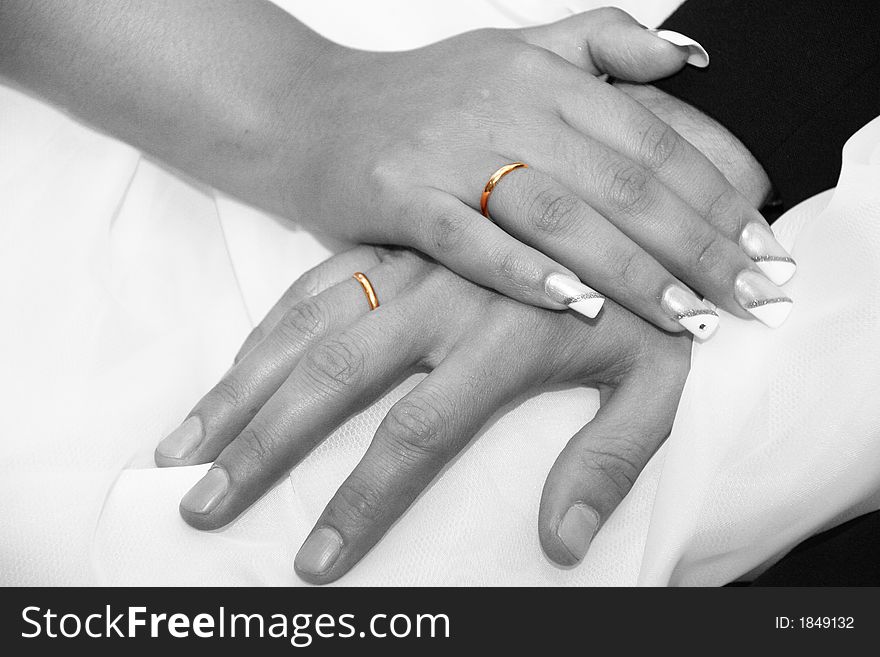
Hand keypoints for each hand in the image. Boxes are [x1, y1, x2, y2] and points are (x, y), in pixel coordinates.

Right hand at [2, 2, 794, 332]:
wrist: (306, 111)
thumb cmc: (420, 97)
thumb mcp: (513, 52)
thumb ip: (601, 44)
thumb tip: (690, 57)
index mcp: (543, 73)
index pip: (652, 138)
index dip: (715, 193)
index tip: (759, 247)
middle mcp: (505, 104)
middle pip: (621, 180)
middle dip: (694, 243)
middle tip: (746, 296)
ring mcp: (448, 150)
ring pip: (557, 211)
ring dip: (627, 266)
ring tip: (684, 314)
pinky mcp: (397, 194)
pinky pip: (469, 238)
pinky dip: (524, 272)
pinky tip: (577, 306)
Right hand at [156, 246, 690, 581]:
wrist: (625, 200)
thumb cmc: (642, 303)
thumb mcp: (657, 380)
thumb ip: (612, 458)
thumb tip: (560, 543)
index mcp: (505, 338)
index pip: (418, 433)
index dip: (363, 503)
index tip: (316, 562)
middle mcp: (442, 296)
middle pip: (336, 376)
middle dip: (264, 446)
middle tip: (202, 505)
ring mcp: (410, 264)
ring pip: (307, 326)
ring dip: (242, 390)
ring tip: (184, 451)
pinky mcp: (393, 244)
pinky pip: (314, 284)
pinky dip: (265, 334)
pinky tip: (229, 376)